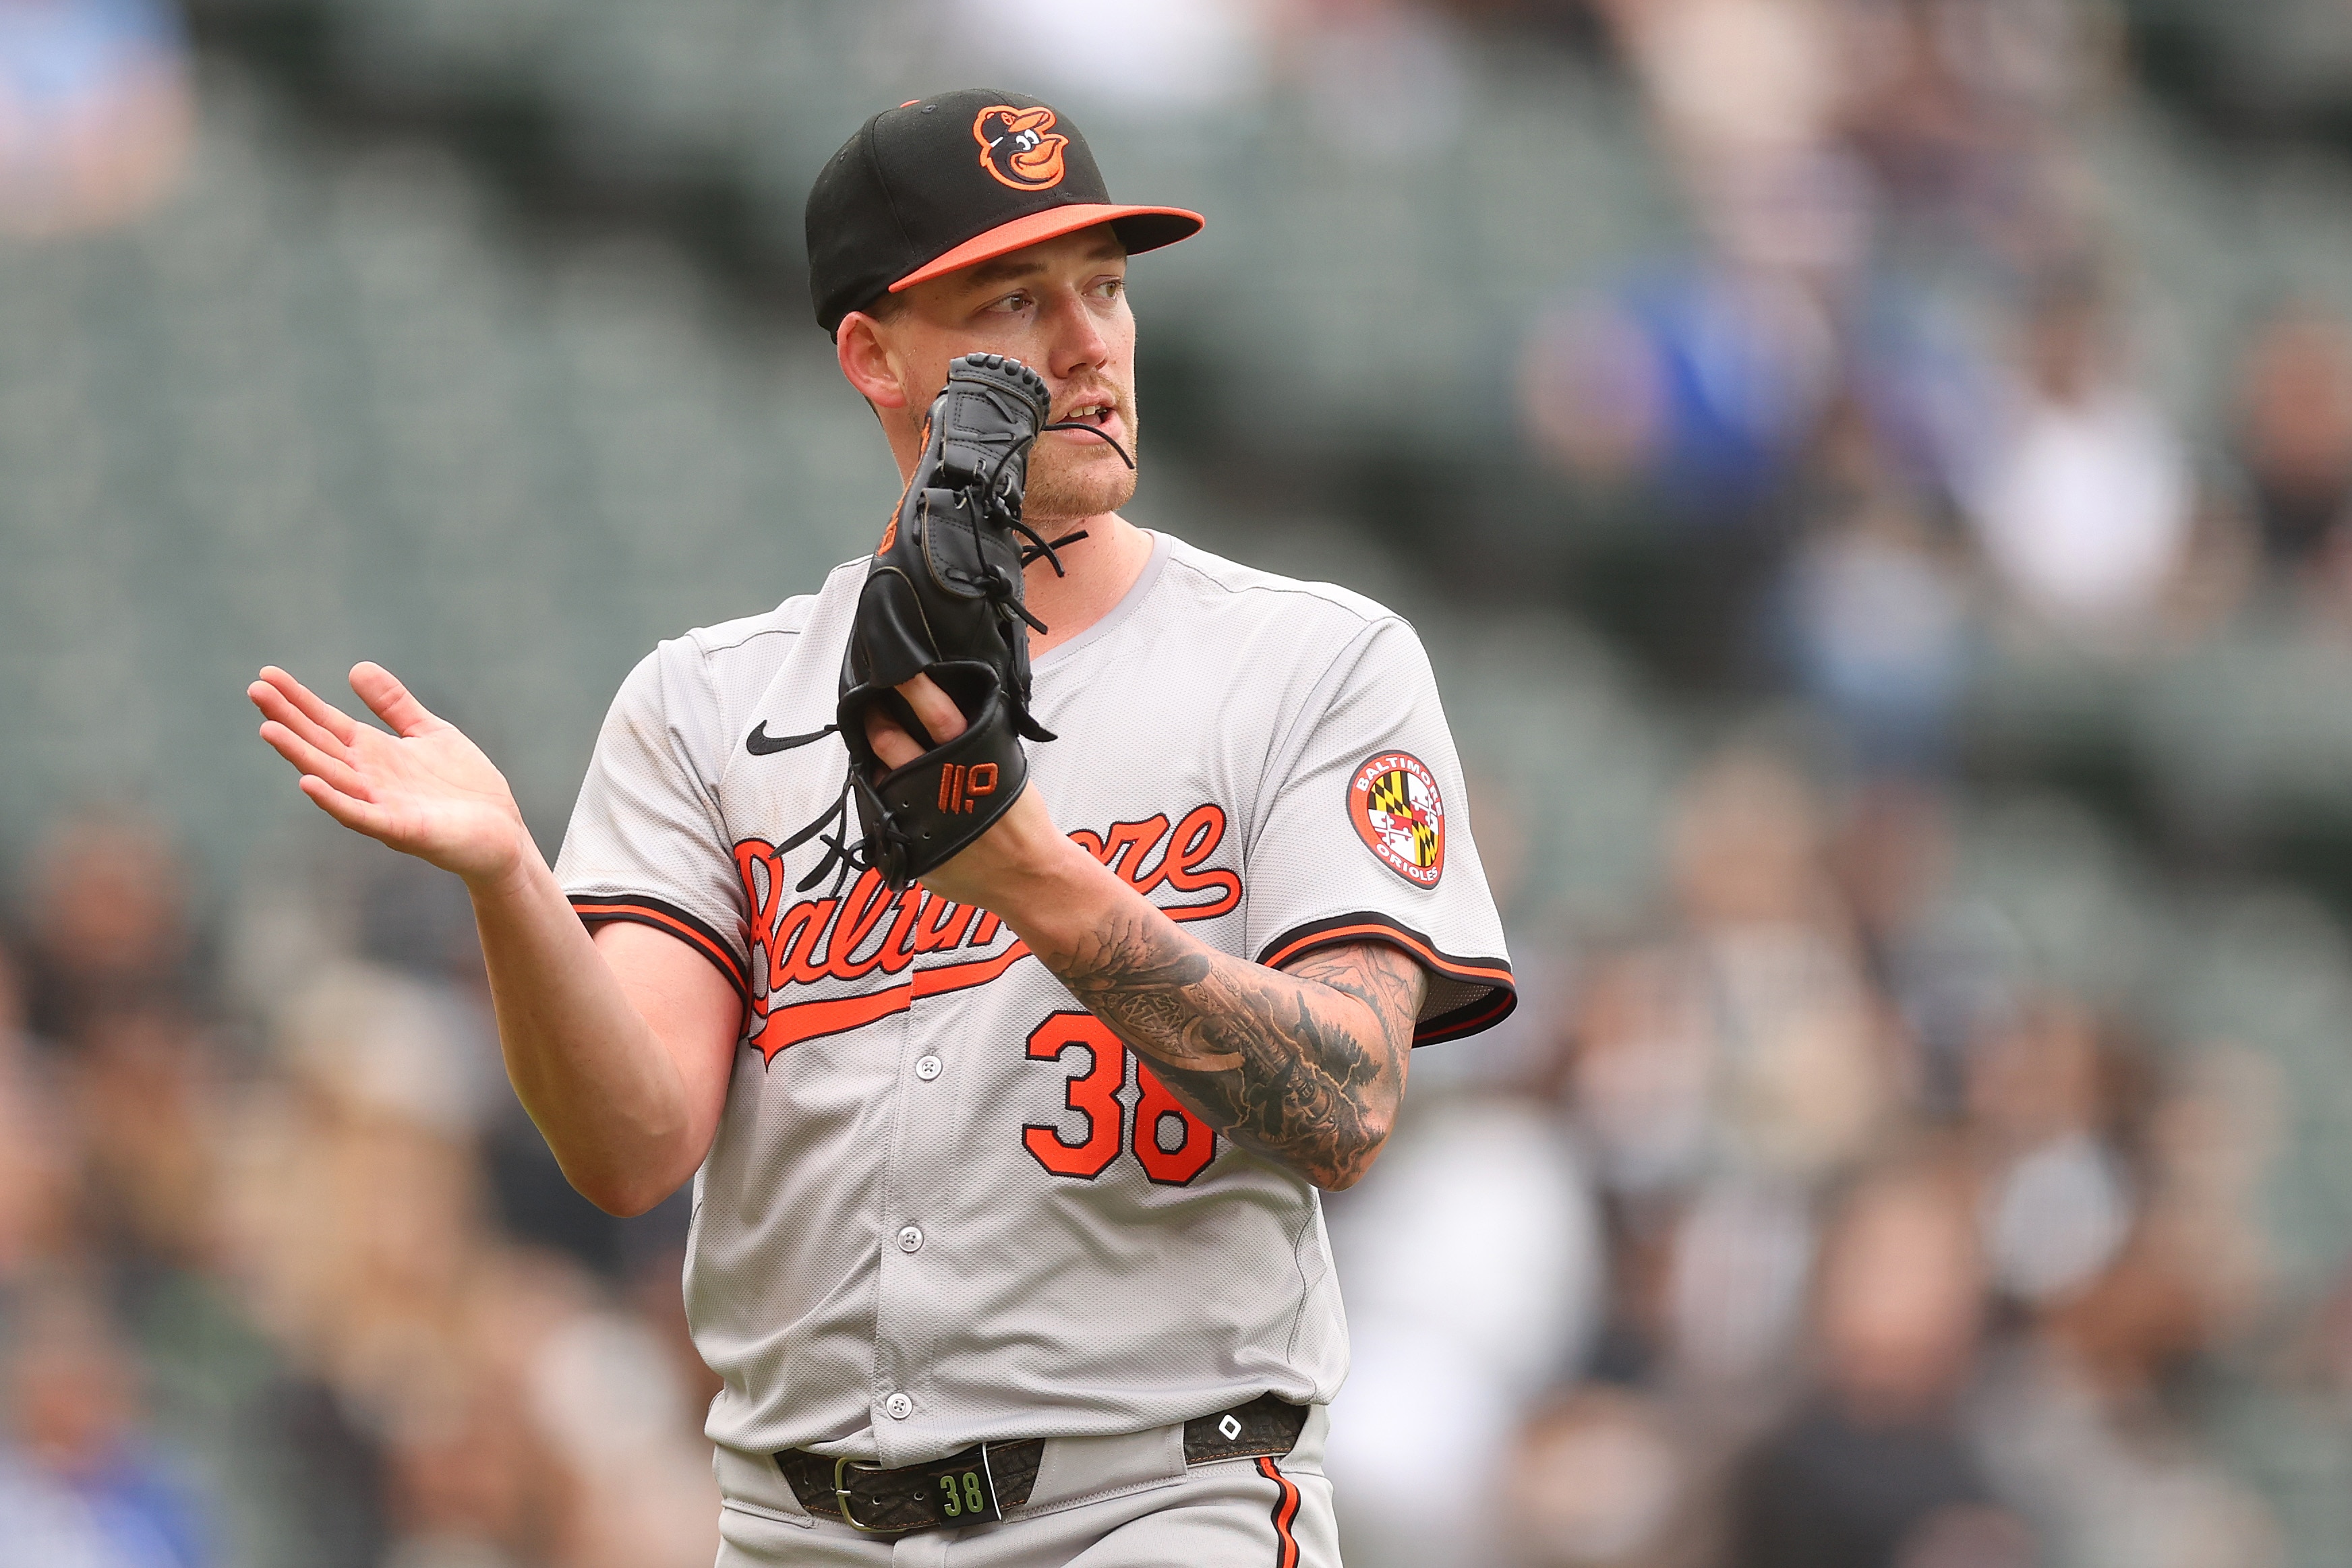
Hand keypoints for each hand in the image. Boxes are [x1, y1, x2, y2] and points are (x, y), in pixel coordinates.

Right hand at [250, 663, 533, 886]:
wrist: (502, 833)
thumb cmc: (464, 787)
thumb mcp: (428, 733)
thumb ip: (394, 705)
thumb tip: (355, 668)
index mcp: (374, 753)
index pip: (327, 722)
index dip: (298, 700)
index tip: (267, 675)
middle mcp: (368, 778)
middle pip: (320, 745)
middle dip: (288, 719)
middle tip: (255, 689)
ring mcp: (381, 804)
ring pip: (332, 777)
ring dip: (300, 755)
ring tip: (268, 729)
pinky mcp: (401, 830)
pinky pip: (361, 815)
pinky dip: (335, 801)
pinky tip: (309, 783)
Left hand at [862, 673, 1085, 911]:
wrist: (1027, 876)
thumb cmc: (1020, 821)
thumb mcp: (1006, 768)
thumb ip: (977, 741)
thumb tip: (950, 711)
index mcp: (970, 761)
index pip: (936, 713)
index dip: (913, 687)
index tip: (897, 671)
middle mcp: (938, 787)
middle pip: (891, 742)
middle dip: (876, 719)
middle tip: (872, 707)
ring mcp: (917, 818)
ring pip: (879, 778)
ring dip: (877, 762)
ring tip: (880, 751)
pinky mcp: (906, 847)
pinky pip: (883, 815)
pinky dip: (886, 801)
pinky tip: (893, 794)